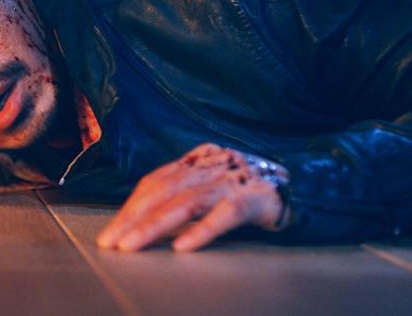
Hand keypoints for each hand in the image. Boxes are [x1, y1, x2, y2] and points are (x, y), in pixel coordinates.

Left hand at [96, 143, 289, 251]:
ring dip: (155, 226)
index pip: (154, 183)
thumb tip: (141, 220)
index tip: (111, 233)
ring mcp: (231, 181)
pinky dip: (201, 231)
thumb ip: (181, 195)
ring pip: (186, 202)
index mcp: (196, 164)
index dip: (130, 208)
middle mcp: (210, 168)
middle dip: (133, 218)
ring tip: (133, 246)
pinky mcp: (253, 199)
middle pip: (163, 191)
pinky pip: (224, 216)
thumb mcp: (210, 187)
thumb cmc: (246, 192)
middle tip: (112, 243)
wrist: (300, 187)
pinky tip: (183, 247)